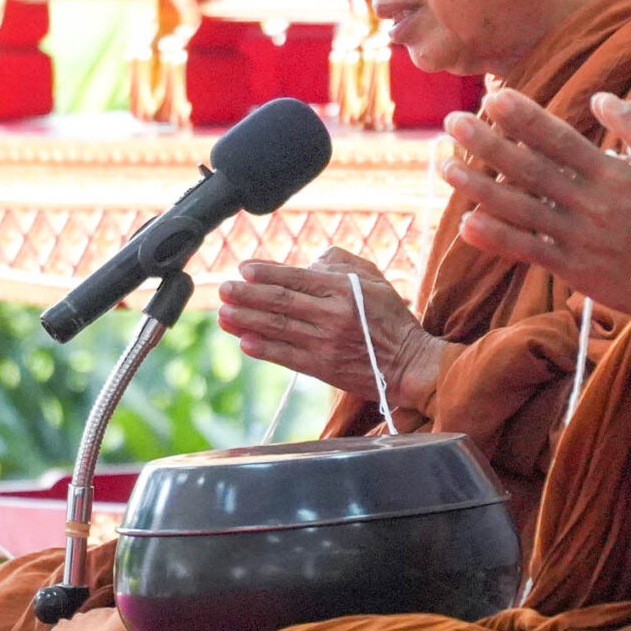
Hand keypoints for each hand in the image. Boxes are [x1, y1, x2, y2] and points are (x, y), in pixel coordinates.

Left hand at [216, 247, 443, 416]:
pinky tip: (244, 343)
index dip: (266, 273)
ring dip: (247, 321)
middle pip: (281, 303)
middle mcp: (332, 316)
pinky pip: (287, 357)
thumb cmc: (390, 318)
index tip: (243, 269)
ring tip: (223, 315)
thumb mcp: (374, 279)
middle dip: (247, 296)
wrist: (408, 364)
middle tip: (223, 290)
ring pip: (279, 329)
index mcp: (344, 290)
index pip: (296, 278)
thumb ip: (341, 263)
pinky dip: (264, 349)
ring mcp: (326, 344)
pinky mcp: (323, 368)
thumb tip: (308, 263)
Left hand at [438, 89, 630, 355]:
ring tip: (444, 166)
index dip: (524, 118)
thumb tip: (599, 96)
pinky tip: (466, 223)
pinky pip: (526, 251)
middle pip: (529, 169)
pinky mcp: (570, 268)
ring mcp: (577, 239)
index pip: (559, 140)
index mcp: (613, 174)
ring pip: (519, 208)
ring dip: (478, 187)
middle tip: (452, 121)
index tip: (493, 97)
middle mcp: (590, 204)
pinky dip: (496, 238)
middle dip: (488, 144)